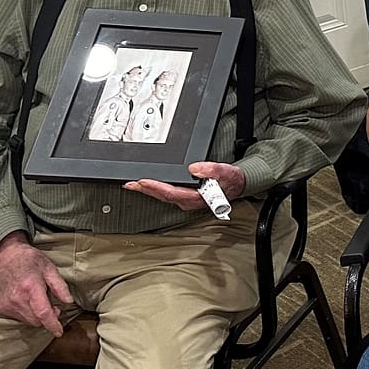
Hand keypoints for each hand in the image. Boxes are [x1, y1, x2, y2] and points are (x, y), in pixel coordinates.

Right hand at [0, 233, 71, 336]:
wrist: (4, 256)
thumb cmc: (29, 260)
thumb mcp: (49, 268)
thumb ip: (60, 286)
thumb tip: (68, 302)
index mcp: (30, 288)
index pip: (43, 313)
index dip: (52, 325)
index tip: (59, 332)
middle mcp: (16, 299)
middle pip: (36, 321)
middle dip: (47, 318)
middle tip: (54, 306)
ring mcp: (5, 305)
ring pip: (27, 321)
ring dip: (36, 316)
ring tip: (39, 300)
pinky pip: (17, 318)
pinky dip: (26, 313)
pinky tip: (27, 301)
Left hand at [124, 161, 245, 210]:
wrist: (237, 185)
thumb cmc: (231, 181)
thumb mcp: (225, 172)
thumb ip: (212, 169)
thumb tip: (194, 168)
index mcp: (197, 197)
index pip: (172, 193)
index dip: (156, 187)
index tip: (144, 181)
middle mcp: (189, 200)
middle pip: (163, 196)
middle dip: (146, 189)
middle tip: (130, 184)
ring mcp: (186, 199)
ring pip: (163, 196)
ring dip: (148, 190)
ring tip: (135, 184)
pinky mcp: (186, 196)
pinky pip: (167, 193)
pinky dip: (156, 189)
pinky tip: (150, 185)